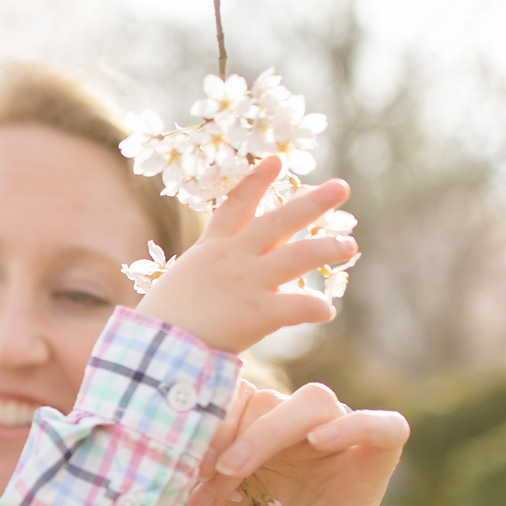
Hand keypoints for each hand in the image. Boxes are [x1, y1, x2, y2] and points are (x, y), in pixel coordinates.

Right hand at [137, 157, 354, 355]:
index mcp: (211, 249)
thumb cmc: (161, 322)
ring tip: (349, 245)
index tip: (276, 160)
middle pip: (278, 221)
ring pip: (298, 256)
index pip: (237, 206)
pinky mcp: (259, 311)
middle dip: (312, 202)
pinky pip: (299, 306)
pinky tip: (327, 312)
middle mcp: (234, 257)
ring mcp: (248, 281)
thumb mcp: (181, 283)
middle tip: (341, 187)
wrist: (156, 345)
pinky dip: (316, 309)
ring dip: (326, 248)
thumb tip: (215, 283)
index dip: (257, 181)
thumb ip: (205, 276)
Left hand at [179, 379, 408, 505]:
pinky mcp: (370, 473)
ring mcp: (336, 449)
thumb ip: (189, 457)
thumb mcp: (194, 501)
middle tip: (208, 485)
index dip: (208, 420)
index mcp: (257, 430)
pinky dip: (357, 425)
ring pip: (316, 401)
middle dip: (229, 436)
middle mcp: (297, 433)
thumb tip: (183, 413)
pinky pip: (387, 428)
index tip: (185, 468)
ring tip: (235, 471)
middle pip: (269, 397)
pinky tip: (319, 442)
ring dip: (267, 431)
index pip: (236, 392)